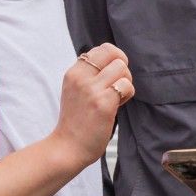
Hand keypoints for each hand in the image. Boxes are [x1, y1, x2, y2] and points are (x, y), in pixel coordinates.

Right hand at [53, 43, 132, 166]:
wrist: (67, 147)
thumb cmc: (76, 121)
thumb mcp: (75, 90)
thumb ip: (90, 75)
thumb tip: (115, 62)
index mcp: (74, 72)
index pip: (103, 48)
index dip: (114, 59)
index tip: (112, 75)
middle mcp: (81, 77)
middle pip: (114, 54)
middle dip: (122, 69)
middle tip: (116, 86)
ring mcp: (91, 90)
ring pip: (122, 68)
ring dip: (125, 82)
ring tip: (116, 97)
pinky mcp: (103, 103)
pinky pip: (126, 86)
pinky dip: (127, 94)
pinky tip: (117, 106)